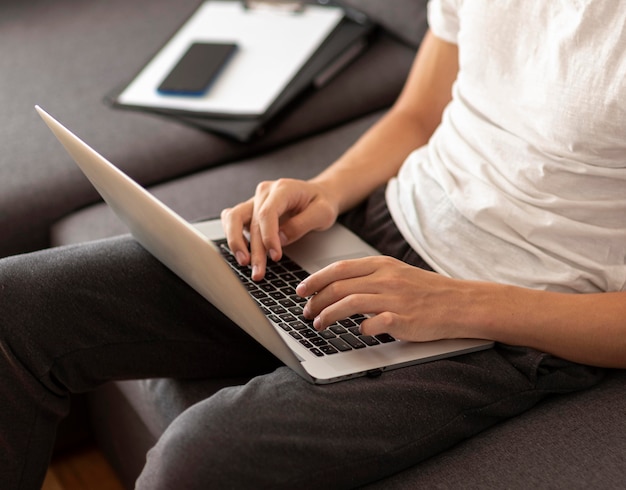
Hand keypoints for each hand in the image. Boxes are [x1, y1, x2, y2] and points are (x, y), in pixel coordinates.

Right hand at [221, 178, 339, 279]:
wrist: (319, 195)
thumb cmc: (322, 203)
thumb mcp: (323, 213)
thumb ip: (301, 225)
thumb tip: (280, 239)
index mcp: (283, 189)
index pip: (267, 213)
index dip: (268, 237)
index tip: (275, 256)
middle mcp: (265, 192)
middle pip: (250, 220)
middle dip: (254, 250)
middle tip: (258, 272)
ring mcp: (255, 200)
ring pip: (233, 218)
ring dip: (236, 243)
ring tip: (244, 263)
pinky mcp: (251, 210)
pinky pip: (233, 220)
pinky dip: (233, 236)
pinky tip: (241, 252)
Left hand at [296, 256, 474, 341]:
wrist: (459, 303)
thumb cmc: (426, 291)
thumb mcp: (396, 273)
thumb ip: (369, 277)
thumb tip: (337, 287)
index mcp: (381, 265)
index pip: (338, 269)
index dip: (315, 280)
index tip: (300, 290)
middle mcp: (385, 279)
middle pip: (338, 287)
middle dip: (316, 300)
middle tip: (306, 312)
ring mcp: (394, 299)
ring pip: (349, 304)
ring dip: (328, 316)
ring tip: (318, 325)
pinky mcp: (403, 320)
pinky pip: (373, 324)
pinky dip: (361, 329)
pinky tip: (357, 332)